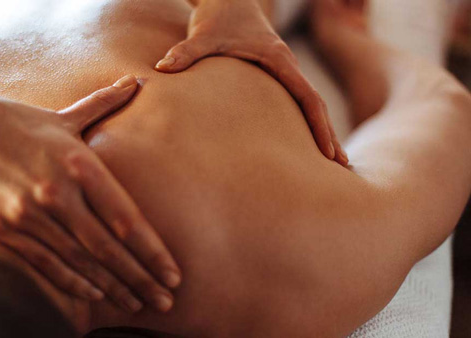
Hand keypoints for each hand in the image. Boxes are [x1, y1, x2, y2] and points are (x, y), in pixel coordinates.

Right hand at [0, 75, 180, 312]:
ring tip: (136, 304)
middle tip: (166, 302)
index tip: (173, 276)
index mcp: (78, 164)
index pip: (125, 218)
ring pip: (78, 261)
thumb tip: (136, 81)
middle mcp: (56, 193)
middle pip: (107, 248)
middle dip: (140, 278)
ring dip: (112, 287)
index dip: (152, 251)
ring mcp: (27, 214)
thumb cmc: (14, 121)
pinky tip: (94, 295)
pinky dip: (72, 283)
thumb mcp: (62, 115)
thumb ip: (103, 104)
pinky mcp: (2, 230)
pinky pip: (44, 264)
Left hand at [156, 0, 347, 165]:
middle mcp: (287, 66)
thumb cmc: (217, 16)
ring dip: (320, 129)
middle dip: (329, 134)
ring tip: (331, 162)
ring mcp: (283, 71)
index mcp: (278, 59)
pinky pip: (297, 100)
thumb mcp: (202, 34)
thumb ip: (185, 52)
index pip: (307, 96)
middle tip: (342, 167)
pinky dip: (306, 120)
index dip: (318, 125)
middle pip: (316, 105)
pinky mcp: (275, 75)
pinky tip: (303, 141)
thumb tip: (162, 69)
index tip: (328, 151)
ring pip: (309, 104)